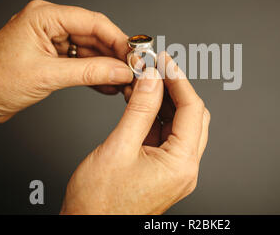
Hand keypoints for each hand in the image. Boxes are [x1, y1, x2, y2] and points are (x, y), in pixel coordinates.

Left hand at [0, 0, 132, 129]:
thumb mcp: (47, 75)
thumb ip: (89, 72)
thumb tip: (120, 70)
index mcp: (43, 16)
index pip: (92, 22)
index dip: (117, 39)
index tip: (134, 55)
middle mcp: (49, 24)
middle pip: (94, 35)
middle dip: (115, 55)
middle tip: (133, 71)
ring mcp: (51, 40)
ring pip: (90, 50)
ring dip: (107, 67)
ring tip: (124, 82)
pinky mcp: (52, 57)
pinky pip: (81, 62)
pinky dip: (95, 75)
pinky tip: (109, 86)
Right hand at [60, 54, 209, 213]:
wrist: (87, 228)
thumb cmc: (98, 203)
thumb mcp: (118, 148)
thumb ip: (139, 109)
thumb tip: (152, 79)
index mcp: (180, 165)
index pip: (192, 110)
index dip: (179, 80)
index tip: (165, 61)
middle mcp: (184, 169)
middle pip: (192, 116)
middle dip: (175, 88)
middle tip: (157, 67)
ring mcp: (174, 170)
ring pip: (179, 124)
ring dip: (164, 100)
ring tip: (146, 80)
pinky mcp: (163, 170)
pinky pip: (166, 135)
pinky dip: (156, 116)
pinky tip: (141, 100)